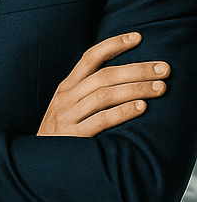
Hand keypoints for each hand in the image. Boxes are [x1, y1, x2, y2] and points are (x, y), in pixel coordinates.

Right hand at [37, 32, 167, 136]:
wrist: (38, 164)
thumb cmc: (60, 135)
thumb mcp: (67, 108)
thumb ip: (87, 93)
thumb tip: (123, 79)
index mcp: (67, 87)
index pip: (90, 58)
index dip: (113, 45)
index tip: (138, 37)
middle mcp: (66, 97)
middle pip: (104, 76)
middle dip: (137, 69)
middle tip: (164, 69)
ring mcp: (68, 116)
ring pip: (104, 95)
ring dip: (136, 89)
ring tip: (160, 88)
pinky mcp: (73, 136)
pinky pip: (100, 120)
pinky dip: (122, 112)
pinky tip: (141, 108)